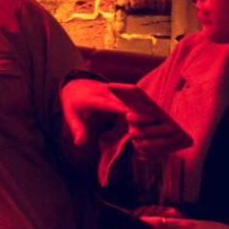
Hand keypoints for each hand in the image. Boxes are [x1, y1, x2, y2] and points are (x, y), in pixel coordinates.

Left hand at [62, 80, 187, 155]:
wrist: (74, 85)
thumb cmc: (74, 103)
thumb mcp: (71, 115)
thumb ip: (77, 129)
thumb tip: (79, 144)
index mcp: (92, 98)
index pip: (107, 104)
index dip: (119, 109)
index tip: (132, 116)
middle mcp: (103, 92)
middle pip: (122, 100)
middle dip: (136, 108)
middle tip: (152, 119)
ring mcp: (111, 90)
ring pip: (129, 97)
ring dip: (142, 105)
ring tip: (158, 116)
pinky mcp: (117, 91)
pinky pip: (129, 96)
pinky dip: (140, 103)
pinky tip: (152, 112)